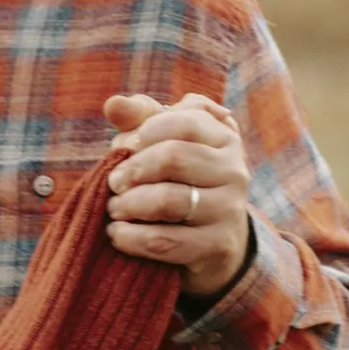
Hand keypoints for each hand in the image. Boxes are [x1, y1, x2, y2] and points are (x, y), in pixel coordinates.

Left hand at [103, 92, 251, 298]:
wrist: (214, 241)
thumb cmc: (179, 180)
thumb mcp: (164, 143)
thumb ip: (139, 118)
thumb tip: (113, 103)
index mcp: (224, 137)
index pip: (183, 121)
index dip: (144, 133)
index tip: (125, 148)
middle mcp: (235, 170)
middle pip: (173, 157)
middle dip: (133, 169)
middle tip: (113, 182)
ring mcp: (230, 209)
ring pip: (168, 200)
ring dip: (128, 204)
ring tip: (113, 208)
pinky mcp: (218, 246)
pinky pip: (164, 241)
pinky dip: (130, 237)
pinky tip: (116, 233)